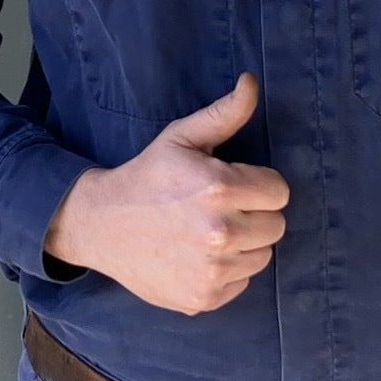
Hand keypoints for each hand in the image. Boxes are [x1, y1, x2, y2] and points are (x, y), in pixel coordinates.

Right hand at [44, 73, 289, 314]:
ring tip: (208, 232)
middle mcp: (219, 232)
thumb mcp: (182, 138)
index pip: (279, 192)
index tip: (233, 186)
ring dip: (244, 245)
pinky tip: (198, 256)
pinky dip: (227, 272)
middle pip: (276, 226)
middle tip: (220, 210)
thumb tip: (251, 82)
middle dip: (254, 215)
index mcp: (219, 188)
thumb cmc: (148, 177)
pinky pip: (243, 283)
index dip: (258, 186)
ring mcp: (212, 269)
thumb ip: (224, 113)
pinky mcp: (204, 297)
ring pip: (262, 257)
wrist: (101, 225)